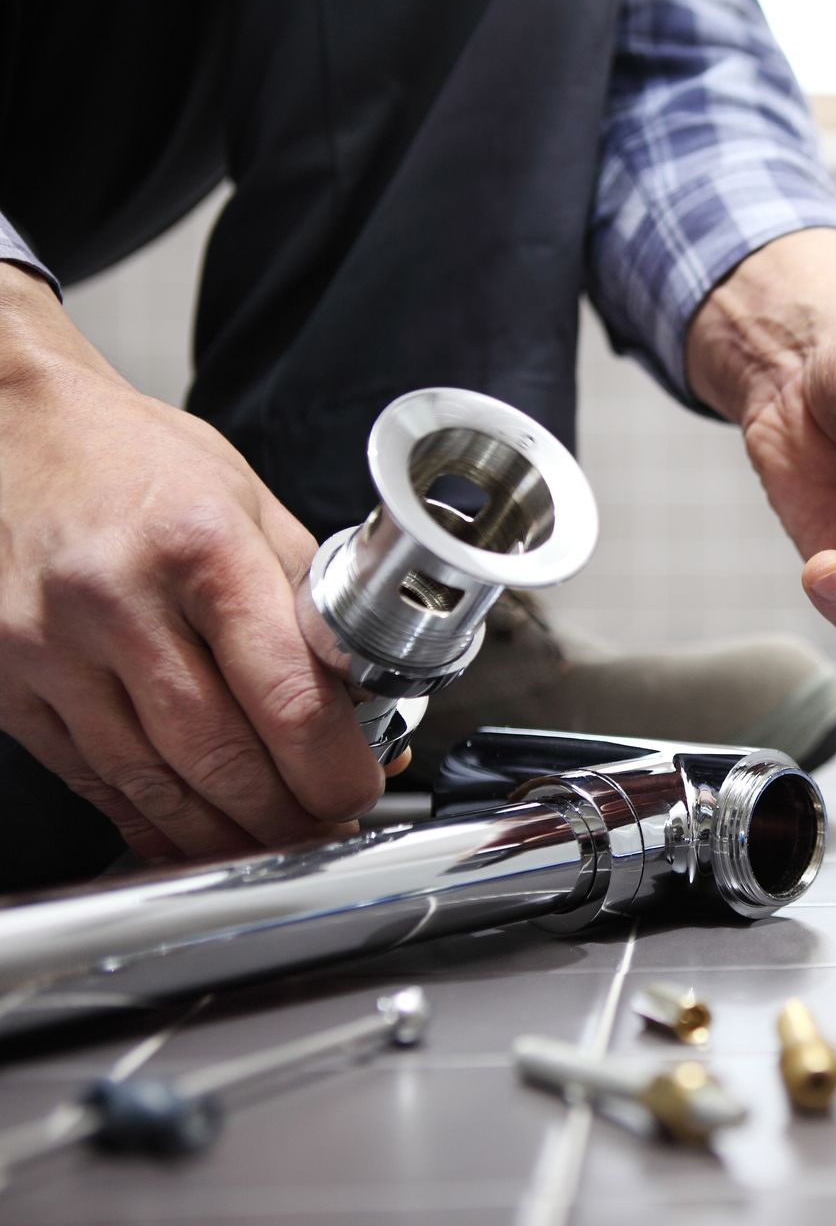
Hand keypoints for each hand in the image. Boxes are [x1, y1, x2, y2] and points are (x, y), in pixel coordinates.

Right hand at [0, 265, 387, 860]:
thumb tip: (365, 695)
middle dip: (285, 815)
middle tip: (326, 827)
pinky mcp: (8, 682)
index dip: (331, 763)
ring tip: (273, 841)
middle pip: (217, 753)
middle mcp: (115, 598)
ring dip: (222, 833)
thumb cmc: (138, 462)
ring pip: (151, 781)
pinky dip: (149, 817)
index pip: (284, 691)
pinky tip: (192, 832)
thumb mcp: (249, 504)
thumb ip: (308, 601)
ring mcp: (49, 647)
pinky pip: (91, 776)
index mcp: (199, 546)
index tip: (360, 785)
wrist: (12, 429)